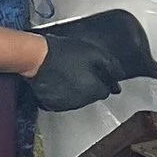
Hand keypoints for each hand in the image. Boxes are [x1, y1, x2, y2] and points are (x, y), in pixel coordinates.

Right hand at [30, 8, 156, 111]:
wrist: (36, 57)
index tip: (96, 72)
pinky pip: (63, 101)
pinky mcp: (52, 104)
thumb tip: (120, 76)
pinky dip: (63, 93)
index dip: (102, 79)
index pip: (105, 91)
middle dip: (90, 84)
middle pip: (92, 96)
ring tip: (68, 73)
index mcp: (93, 89)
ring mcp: (65, 104)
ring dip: (77, 89)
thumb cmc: (63, 53)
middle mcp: (81, 101)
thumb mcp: (93, 52)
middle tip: (81, 69)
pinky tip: (59, 81)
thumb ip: (111, 65)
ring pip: (78, 99)